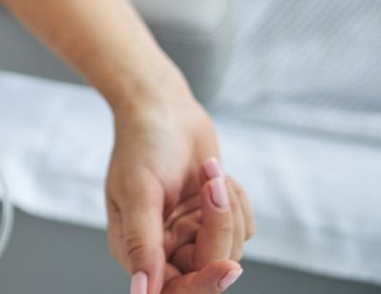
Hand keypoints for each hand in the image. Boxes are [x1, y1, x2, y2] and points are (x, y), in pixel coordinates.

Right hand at [106, 92, 254, 292]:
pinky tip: (214, 172)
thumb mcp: (139, 192)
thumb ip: (142, 245)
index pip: (173, 289)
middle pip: (208, 270)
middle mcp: (164, 247)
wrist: (164, 106)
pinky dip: (236, 199)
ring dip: (227, 207)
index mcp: (136, 249)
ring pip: (231, 248)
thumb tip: (141, 292)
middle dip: (218, 229)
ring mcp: (190, 232)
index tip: (226, 269)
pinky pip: (244, 228)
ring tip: (208, 170)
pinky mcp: (212, 218)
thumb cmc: (143, 143)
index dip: (202, 285)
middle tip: (213, 188)